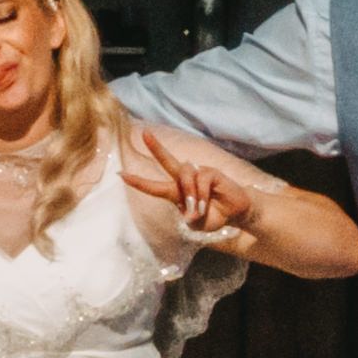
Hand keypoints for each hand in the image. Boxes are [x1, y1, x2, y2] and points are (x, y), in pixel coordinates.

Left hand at [123, 124, 265, 248]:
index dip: (138, 181)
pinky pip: (201, 180)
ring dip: (189, 194)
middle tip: (144, 134)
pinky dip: (201, 195)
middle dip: (156, 147)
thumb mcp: (196, 224)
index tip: (121, 175)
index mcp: (177, 192)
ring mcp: (199, 173)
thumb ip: (189, 218)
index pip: (155, 185)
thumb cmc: (213, 216)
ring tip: (197, 210)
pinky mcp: (212, 173)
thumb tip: (188, 209)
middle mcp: (185, 179)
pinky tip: (206, 205)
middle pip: (168, 161)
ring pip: (185, 175)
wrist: (236, 213)